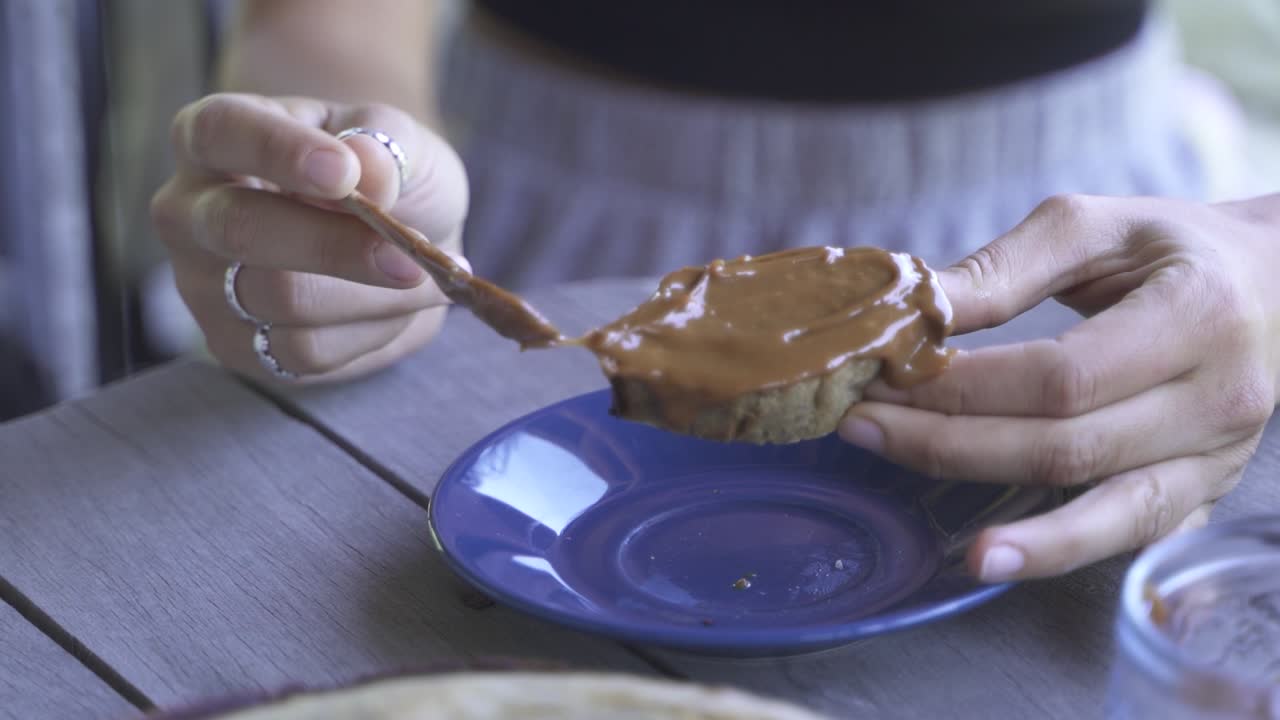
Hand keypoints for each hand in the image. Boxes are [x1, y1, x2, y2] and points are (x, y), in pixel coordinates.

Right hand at [151, 93, 468, 382]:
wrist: (399, 239)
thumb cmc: (384, 175)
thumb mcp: (397, 140)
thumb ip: (383, 143)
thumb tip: (365, 166)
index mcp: (210, 138)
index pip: (220, 133)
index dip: (277, 151)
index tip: (344, 171)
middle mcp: (188, 212)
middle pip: (238, 229)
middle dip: (333, 245)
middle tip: (410, 255)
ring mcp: (204, 286)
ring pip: (282, 300)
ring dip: (372, 294)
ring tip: (424, 274)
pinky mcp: (237, 347)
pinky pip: (304, 351)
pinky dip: (368, 330)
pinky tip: (398, 306)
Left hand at [839, 193, 1279, 580]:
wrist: (1274, 288)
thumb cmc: (1173, 250)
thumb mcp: (1094, 227)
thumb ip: (1005, 268)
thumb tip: (917, 310)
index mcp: (1196, 316)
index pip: (1059, 375)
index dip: (963, 386)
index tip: (884, 376)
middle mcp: (1219, 398)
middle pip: (1067, 445)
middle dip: (949, 442)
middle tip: (861, 427)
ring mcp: (1217, 458)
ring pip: (1102, 506)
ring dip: (1009, 522)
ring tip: (929, 521)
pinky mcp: (1204, 494)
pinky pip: (1130, 537)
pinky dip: (1062, 552)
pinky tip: (997, 561)